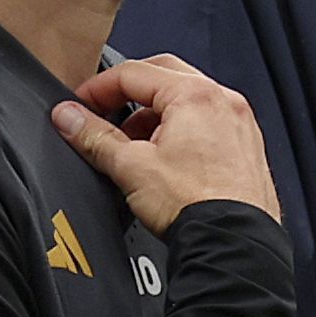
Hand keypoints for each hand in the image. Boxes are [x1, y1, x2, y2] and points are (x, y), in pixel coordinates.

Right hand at [52, 55, 279, 232]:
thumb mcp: (130, 167)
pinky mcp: (246, 147)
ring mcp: (239, 123)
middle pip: (163, 77)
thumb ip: (94, 136)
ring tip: (133, 148)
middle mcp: (223, 100)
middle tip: (104, 116)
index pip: (133, 73)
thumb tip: (69, 117)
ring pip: (187, 101)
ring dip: (154, 116)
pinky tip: (166, 162)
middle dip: (128, 95)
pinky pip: (207, 123)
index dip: (97, 88)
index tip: (79, 106)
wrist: (234, 243)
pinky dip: (182, 132)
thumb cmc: (196, 205)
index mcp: (195, 94)